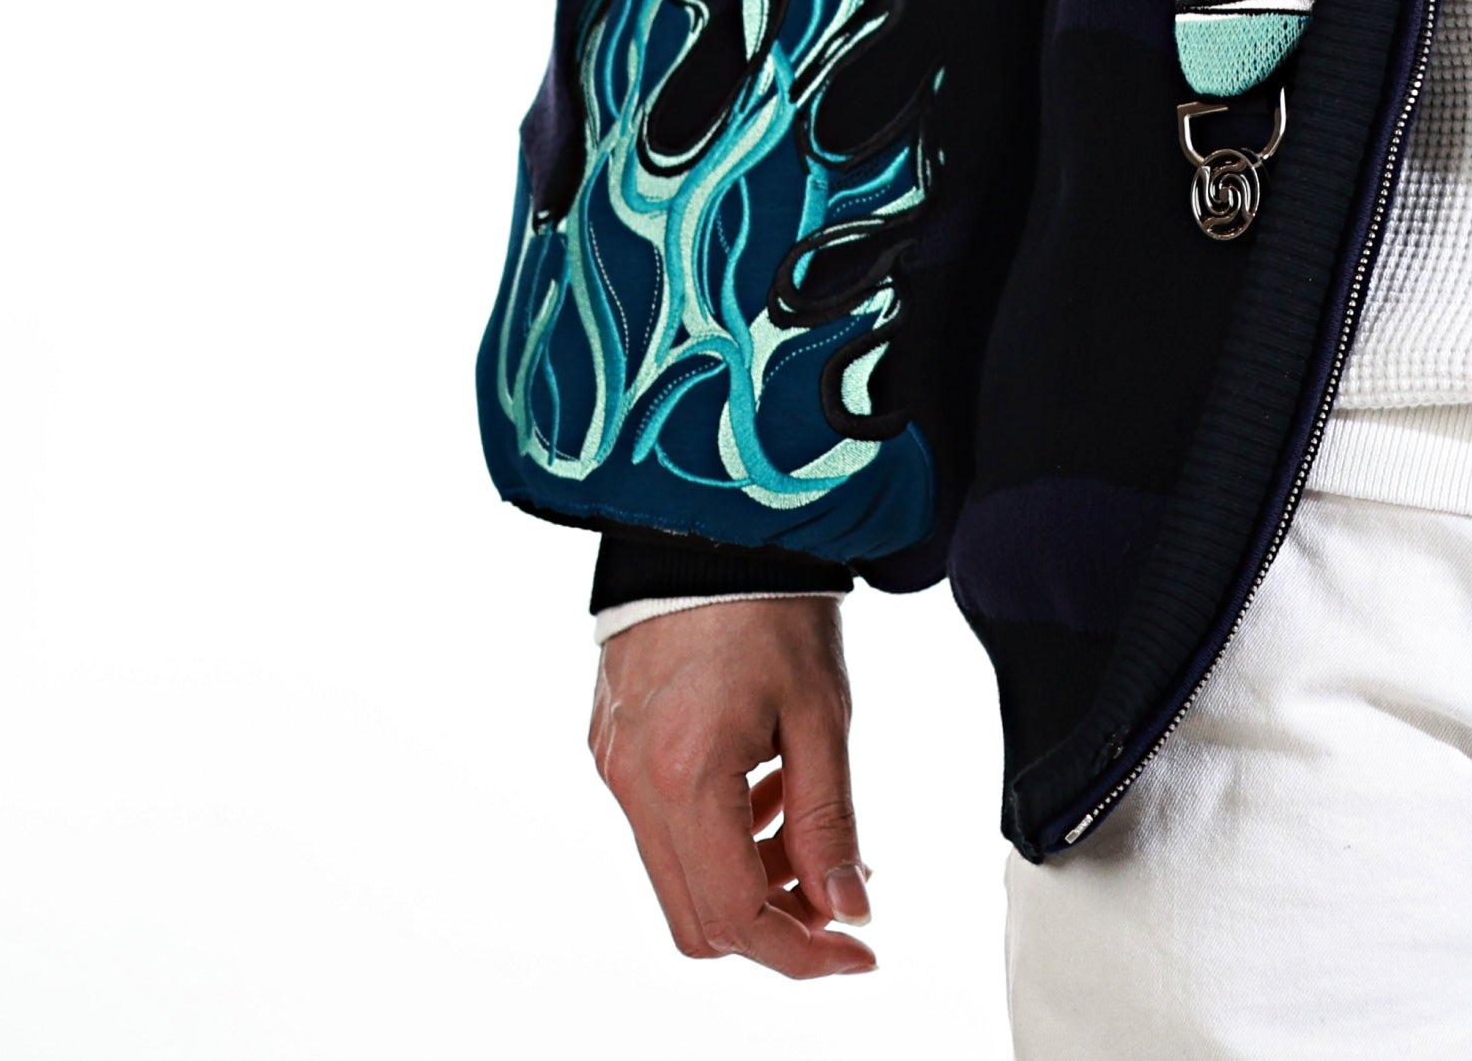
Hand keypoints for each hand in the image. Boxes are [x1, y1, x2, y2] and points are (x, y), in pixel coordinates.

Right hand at [588, 598, 874, 977]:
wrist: (706, 520)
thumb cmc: (773, 604)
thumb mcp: (821, 714)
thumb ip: (829, 820)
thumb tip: (847, 907)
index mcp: (686, 778)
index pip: (736, 916)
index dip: (802, 951)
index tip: (859, 950)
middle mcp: (634, 784)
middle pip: (697, 917)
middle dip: (777, 925)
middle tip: (842, 899)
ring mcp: (614, 768)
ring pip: (679, 876)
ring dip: (750, 878)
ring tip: (811, 831)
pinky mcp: (611, 748)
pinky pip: (662, 827)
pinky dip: (720, 835)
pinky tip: (768, 790)